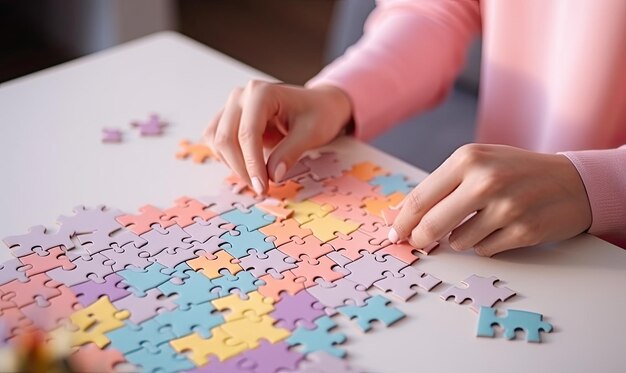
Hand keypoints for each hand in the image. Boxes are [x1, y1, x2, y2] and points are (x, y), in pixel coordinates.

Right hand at [204, 81, 351, 194]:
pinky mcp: (228, 117)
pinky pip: (215, 140)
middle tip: (261, 188)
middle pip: (226, 138)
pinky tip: (247, 166)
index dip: (252, 164)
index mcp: (262, 93)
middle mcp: (241, 96)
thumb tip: (273, 175)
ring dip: (232, 164)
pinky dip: (226, 157)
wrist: (318, 105)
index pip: (248, 133)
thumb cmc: (317, 113)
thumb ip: (290, 153)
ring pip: (216, 140)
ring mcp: (232, 106)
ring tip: (256, 177)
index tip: (262, 187)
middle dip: (241, 168)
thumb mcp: (311, 133)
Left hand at [388, 144, 591, 255]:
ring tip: (479, 222)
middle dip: (420, 238)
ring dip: (460, 239)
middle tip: (419, 242)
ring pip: (458, 241)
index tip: (394, 234)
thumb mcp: (478, 163)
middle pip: (432, 224)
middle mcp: (486, 181)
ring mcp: (506, 207)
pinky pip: (484, 250)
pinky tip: (499, 229)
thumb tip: (401, 216)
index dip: (402, 221)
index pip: (421, 197)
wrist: (571, 181)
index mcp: (468, 159)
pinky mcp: (523, 231)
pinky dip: (485, 245)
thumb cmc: (515, 171)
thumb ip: (441, 186)